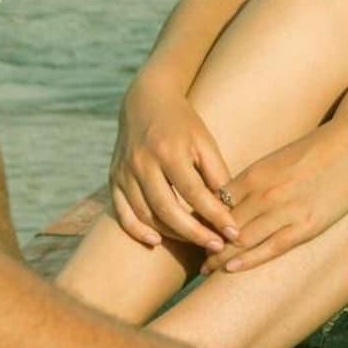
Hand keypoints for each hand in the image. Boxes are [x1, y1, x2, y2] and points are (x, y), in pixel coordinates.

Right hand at [109, 88, 237, 251]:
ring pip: (145, 214)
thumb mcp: (205, 140)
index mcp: (170, 151)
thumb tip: (227, 206)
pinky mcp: (114, 179)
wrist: (146, 102)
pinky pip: (121, 212)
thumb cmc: (184, 123)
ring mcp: (124, 173)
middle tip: (218, 246)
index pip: (195, 193)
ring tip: (198, 243)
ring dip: (172, 234)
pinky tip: (155, 241)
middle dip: (195, 233)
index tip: (234, 232)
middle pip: (168, 209)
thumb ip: (216, 172)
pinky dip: (136, 230)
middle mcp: (143, 163)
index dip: (215, 215)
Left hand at [209, 101, 347, 273]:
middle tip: (193, 259)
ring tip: (206, 271)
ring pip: (241, 240)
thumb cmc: (320, 150)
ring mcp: (285, 211)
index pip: (215, 204)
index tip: (192, 234)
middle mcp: (265, 194)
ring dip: (220, 257)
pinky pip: (271, 247)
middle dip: (205, 244)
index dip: (200, 222)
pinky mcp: (307, 225)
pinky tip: (231, 269)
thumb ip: (256, 180)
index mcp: (255, 174)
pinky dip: (248, 259)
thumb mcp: (279, 159)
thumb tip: (234, 199)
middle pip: (223, 226)